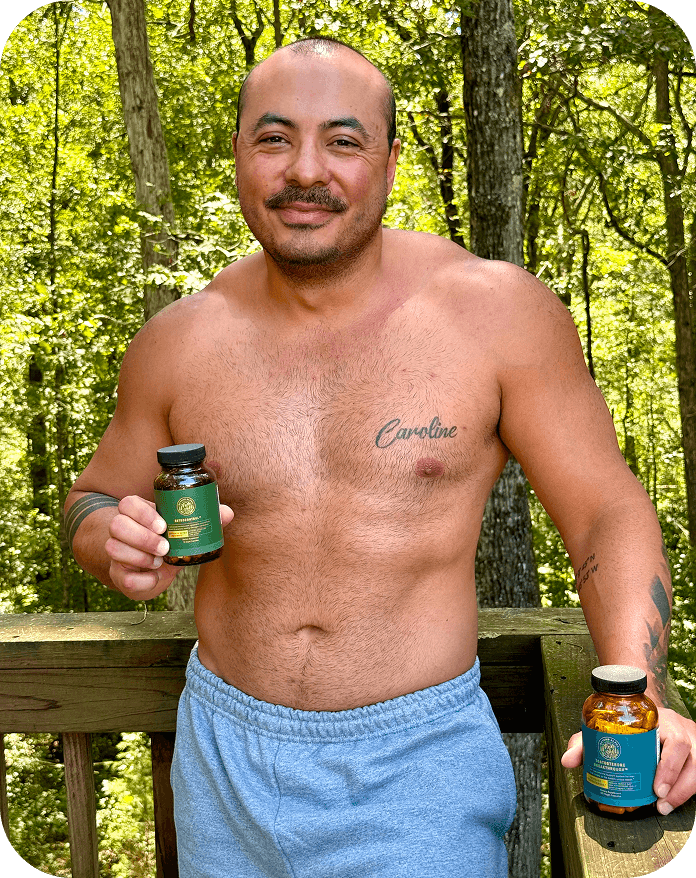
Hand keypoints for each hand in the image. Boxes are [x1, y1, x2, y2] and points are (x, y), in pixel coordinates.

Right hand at [105, 495, 233, 600]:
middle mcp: (122, 529)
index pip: (128, 503)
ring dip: (139, 557)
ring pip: (113, 547)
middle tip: (165, 548)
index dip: (142, 513)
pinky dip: (141, 579)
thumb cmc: (171, 543)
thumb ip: (205, 518)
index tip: (163, 526)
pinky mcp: (118, 574)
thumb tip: (226, 513)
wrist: (155, 572)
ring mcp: (117, 552)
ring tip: (160, 562)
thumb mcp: (185, 529)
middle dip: (142, 537)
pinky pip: (122, 576)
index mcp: (137, 513)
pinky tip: (154, 577)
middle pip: (117, 524)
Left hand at [561, 707, 695, 813]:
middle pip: (691, 757)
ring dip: (684, 791)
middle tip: (659, 801)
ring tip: (664, 807)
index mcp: (662, 720)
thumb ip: (585, 744)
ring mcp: (694, 742)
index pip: (674, 741)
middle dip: (678, 784)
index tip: (656, 788)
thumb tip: (567, 761)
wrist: (645, 711)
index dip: (669, 767)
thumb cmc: (626, 724)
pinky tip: (673, 801)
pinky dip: (688, 790)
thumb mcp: (605, 729)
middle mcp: (683, 730)